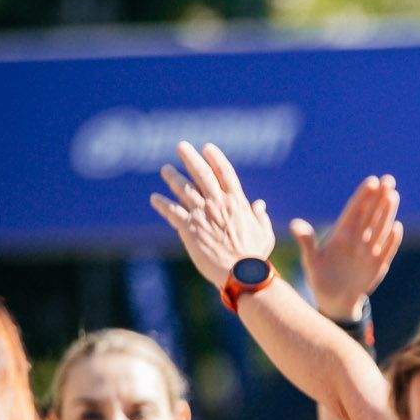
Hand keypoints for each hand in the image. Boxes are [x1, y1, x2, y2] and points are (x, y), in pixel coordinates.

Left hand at [148, 141, 274, 287]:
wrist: (241, 274)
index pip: (225, 173)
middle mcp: (218, 204)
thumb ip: (260, 217)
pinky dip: (162, 204)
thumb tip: (259, 204)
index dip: (216, 158)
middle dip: (190, 158)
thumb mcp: (265, 234)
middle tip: (181, 146)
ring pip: (183, 189)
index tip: (207, 147)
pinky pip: (172, 212)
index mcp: (237, 203)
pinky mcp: (189, 228)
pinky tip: (154, 198)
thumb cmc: (255, 257)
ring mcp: (202, 215)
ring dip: (173, 177)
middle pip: (202, 174)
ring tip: (166, 169)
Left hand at [290, 176, 402, 316]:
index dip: (363, 196)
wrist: (334, 300)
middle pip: (370, 214)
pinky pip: (386, 250)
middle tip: (389, 180)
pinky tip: (397, 227)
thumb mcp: (311, 260)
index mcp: (341, 234)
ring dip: (387, 213)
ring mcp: (368, 252)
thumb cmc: (320, 278)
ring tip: (393, 195)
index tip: (372, 181)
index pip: (354, 210)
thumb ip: (306, 241)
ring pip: (380, 228)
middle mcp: (357, 240)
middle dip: (379, 197)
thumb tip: (295, 224)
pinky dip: (392, 240)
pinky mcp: (377, 266)